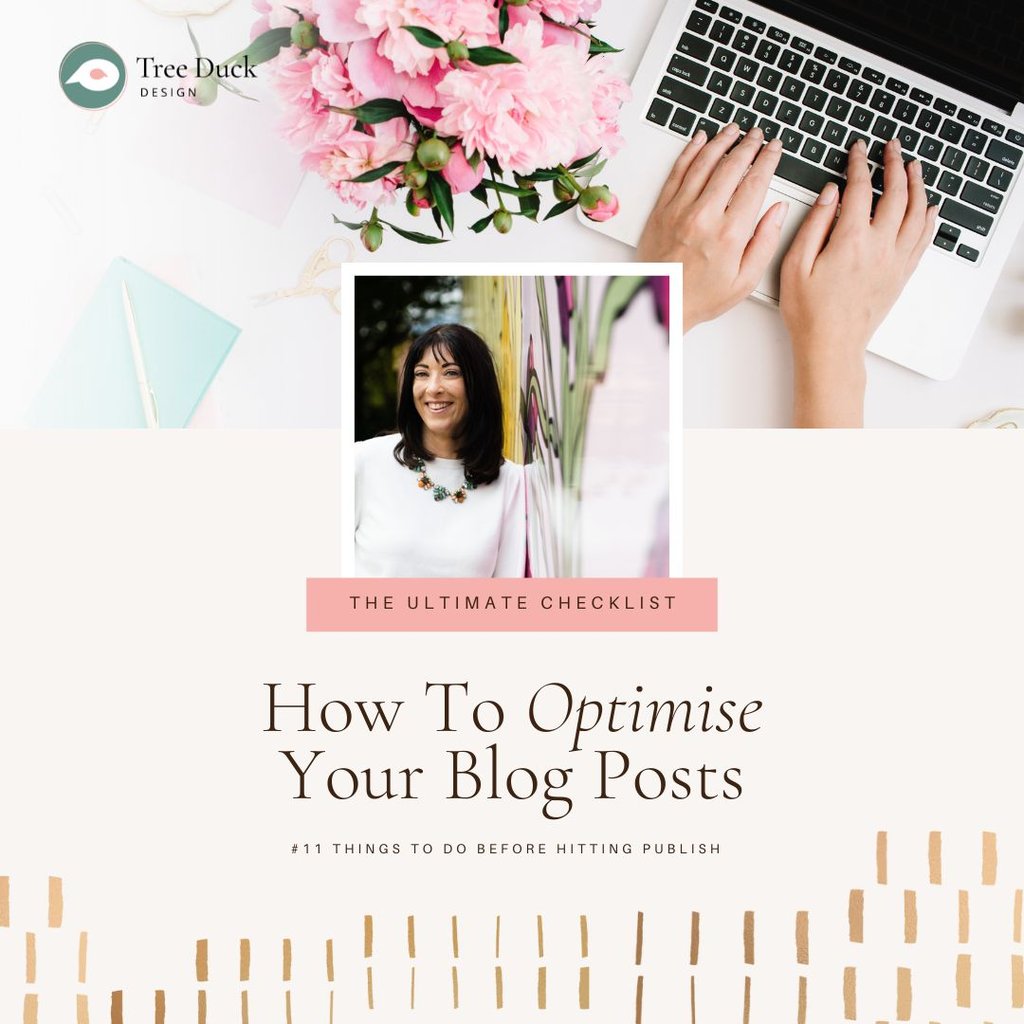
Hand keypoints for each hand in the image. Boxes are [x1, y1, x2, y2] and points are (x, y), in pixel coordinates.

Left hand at [636, 123, 788, 331]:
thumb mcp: (745, 281)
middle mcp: (704, 217)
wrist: (660, 305)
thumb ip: (766, 242)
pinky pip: (678, 171)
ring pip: (703, 163)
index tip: (774, 149)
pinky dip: (690, 152)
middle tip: (757, 135)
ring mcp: (680, 210)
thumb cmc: (700, 297)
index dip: (768, 160)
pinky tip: (700, 140)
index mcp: (729, 234)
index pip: (755, 183)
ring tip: (733, 130)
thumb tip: (778, 211)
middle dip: (748, 145)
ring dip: (721, 141)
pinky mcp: (661, 210)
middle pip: (731, 166)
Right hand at [780, 137, 936, 426]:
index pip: (860, 189)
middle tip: (891, 149)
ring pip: (916, 212)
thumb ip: (814, 225)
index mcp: (850, 240)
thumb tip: (830, 195)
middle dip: (893, 166)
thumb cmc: (809, 313)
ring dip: (916, 185)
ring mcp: (895, 261)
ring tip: (913, 167)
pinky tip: (930, 208)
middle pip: (895, 194)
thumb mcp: (795, 265)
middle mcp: (879, 247)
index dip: (859, 164)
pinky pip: (923, 239)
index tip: (858, 150)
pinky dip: (929, 218)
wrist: (832, 346)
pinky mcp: (901, 275)